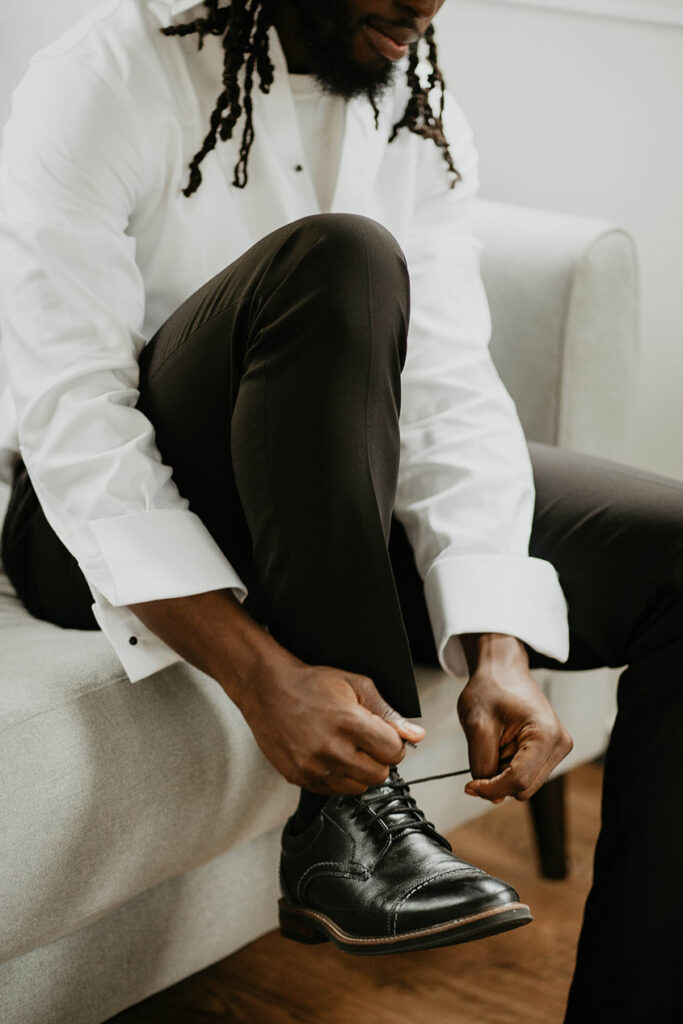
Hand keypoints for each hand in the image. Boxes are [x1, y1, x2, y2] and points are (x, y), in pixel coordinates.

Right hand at [237, 657, 425, 795]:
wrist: (267, 689)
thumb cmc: (312, 683)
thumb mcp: (355, 685)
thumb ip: (387, 712)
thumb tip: (416, 735)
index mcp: (350, 723)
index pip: (395, 752)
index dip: (394, 743)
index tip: (383, 735)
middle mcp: (332, 749)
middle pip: (380, 774)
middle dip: (379, 759)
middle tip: (365, 742)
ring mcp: (314, 766)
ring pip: (359, 787)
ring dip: (359, 771)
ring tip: (346, 749)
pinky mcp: (299, 777)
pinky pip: (333, 791)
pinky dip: (337, 778)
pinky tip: (329, 756)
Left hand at [457, 634, 572, 802]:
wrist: (502, 670)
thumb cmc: (491, 689)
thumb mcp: (477, 726)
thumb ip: (482, 764)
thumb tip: (490, 796)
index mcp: (546, 734)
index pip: (518, 780)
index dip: (491, 788)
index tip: (469, 785)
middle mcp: (559, 744)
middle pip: (524, 787)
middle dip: (498, 779)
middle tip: (481, 753)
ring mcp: (557, 748)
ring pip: (525, 784)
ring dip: (503, 772)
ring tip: (495, 742)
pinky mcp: (550, 751)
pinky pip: (527, 775)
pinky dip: (509, 767)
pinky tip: (503, 744)